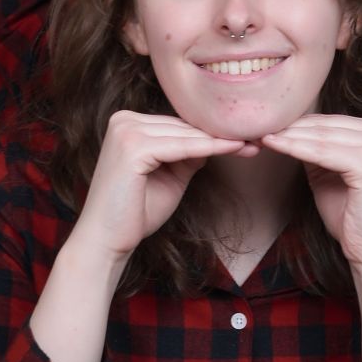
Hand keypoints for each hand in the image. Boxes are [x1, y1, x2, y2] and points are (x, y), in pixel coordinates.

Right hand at [71, 110, 245, 264]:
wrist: (106, 242)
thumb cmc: (136, 212)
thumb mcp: (170, 176)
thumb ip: (188, 154)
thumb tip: (216, 139)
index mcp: (127, 122)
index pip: (178, 124)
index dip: (211, 132)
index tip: (245, 136)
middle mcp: (124, 119)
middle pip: (183, 126)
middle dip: (219, 134)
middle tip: (256, 138)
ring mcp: (126, 130)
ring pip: (185, 134)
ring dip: (219, 140)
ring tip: (251, 144)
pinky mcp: (132, 147)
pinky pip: (182, 146)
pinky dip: (209, 148)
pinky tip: (234, 148)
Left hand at [262, 114, 361, 275]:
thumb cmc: (351, 213)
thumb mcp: (329, 172)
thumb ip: (315, 148)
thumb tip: (284, 128)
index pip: (329, 121)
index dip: (296, 123)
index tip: (268, 125)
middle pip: (324, 127)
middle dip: (289, 128)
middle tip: (258, 128)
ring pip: (320, 138)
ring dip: (288, 137)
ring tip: (262, 136)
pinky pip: (321, 153)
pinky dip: (295, 148)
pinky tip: (274, 145)